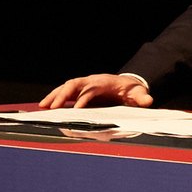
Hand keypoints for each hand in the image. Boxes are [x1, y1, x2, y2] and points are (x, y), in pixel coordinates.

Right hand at [38, 74, 153, 109]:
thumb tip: (149, 100)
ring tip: (43, 107)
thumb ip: (142, 97)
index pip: (91, 89)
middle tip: (53, 108)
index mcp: (104, 83)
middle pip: (74, 84)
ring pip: (66, 87)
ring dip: (54, 96)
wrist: (126, 84)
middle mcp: (91, 81)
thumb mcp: (138, 94)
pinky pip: (65, 92)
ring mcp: (85, 84)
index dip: (84, 98)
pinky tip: (45, 106)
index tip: (76, 110)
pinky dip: (55, 98)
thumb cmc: (131, 91)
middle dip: (62, 95)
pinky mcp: (80, 90)